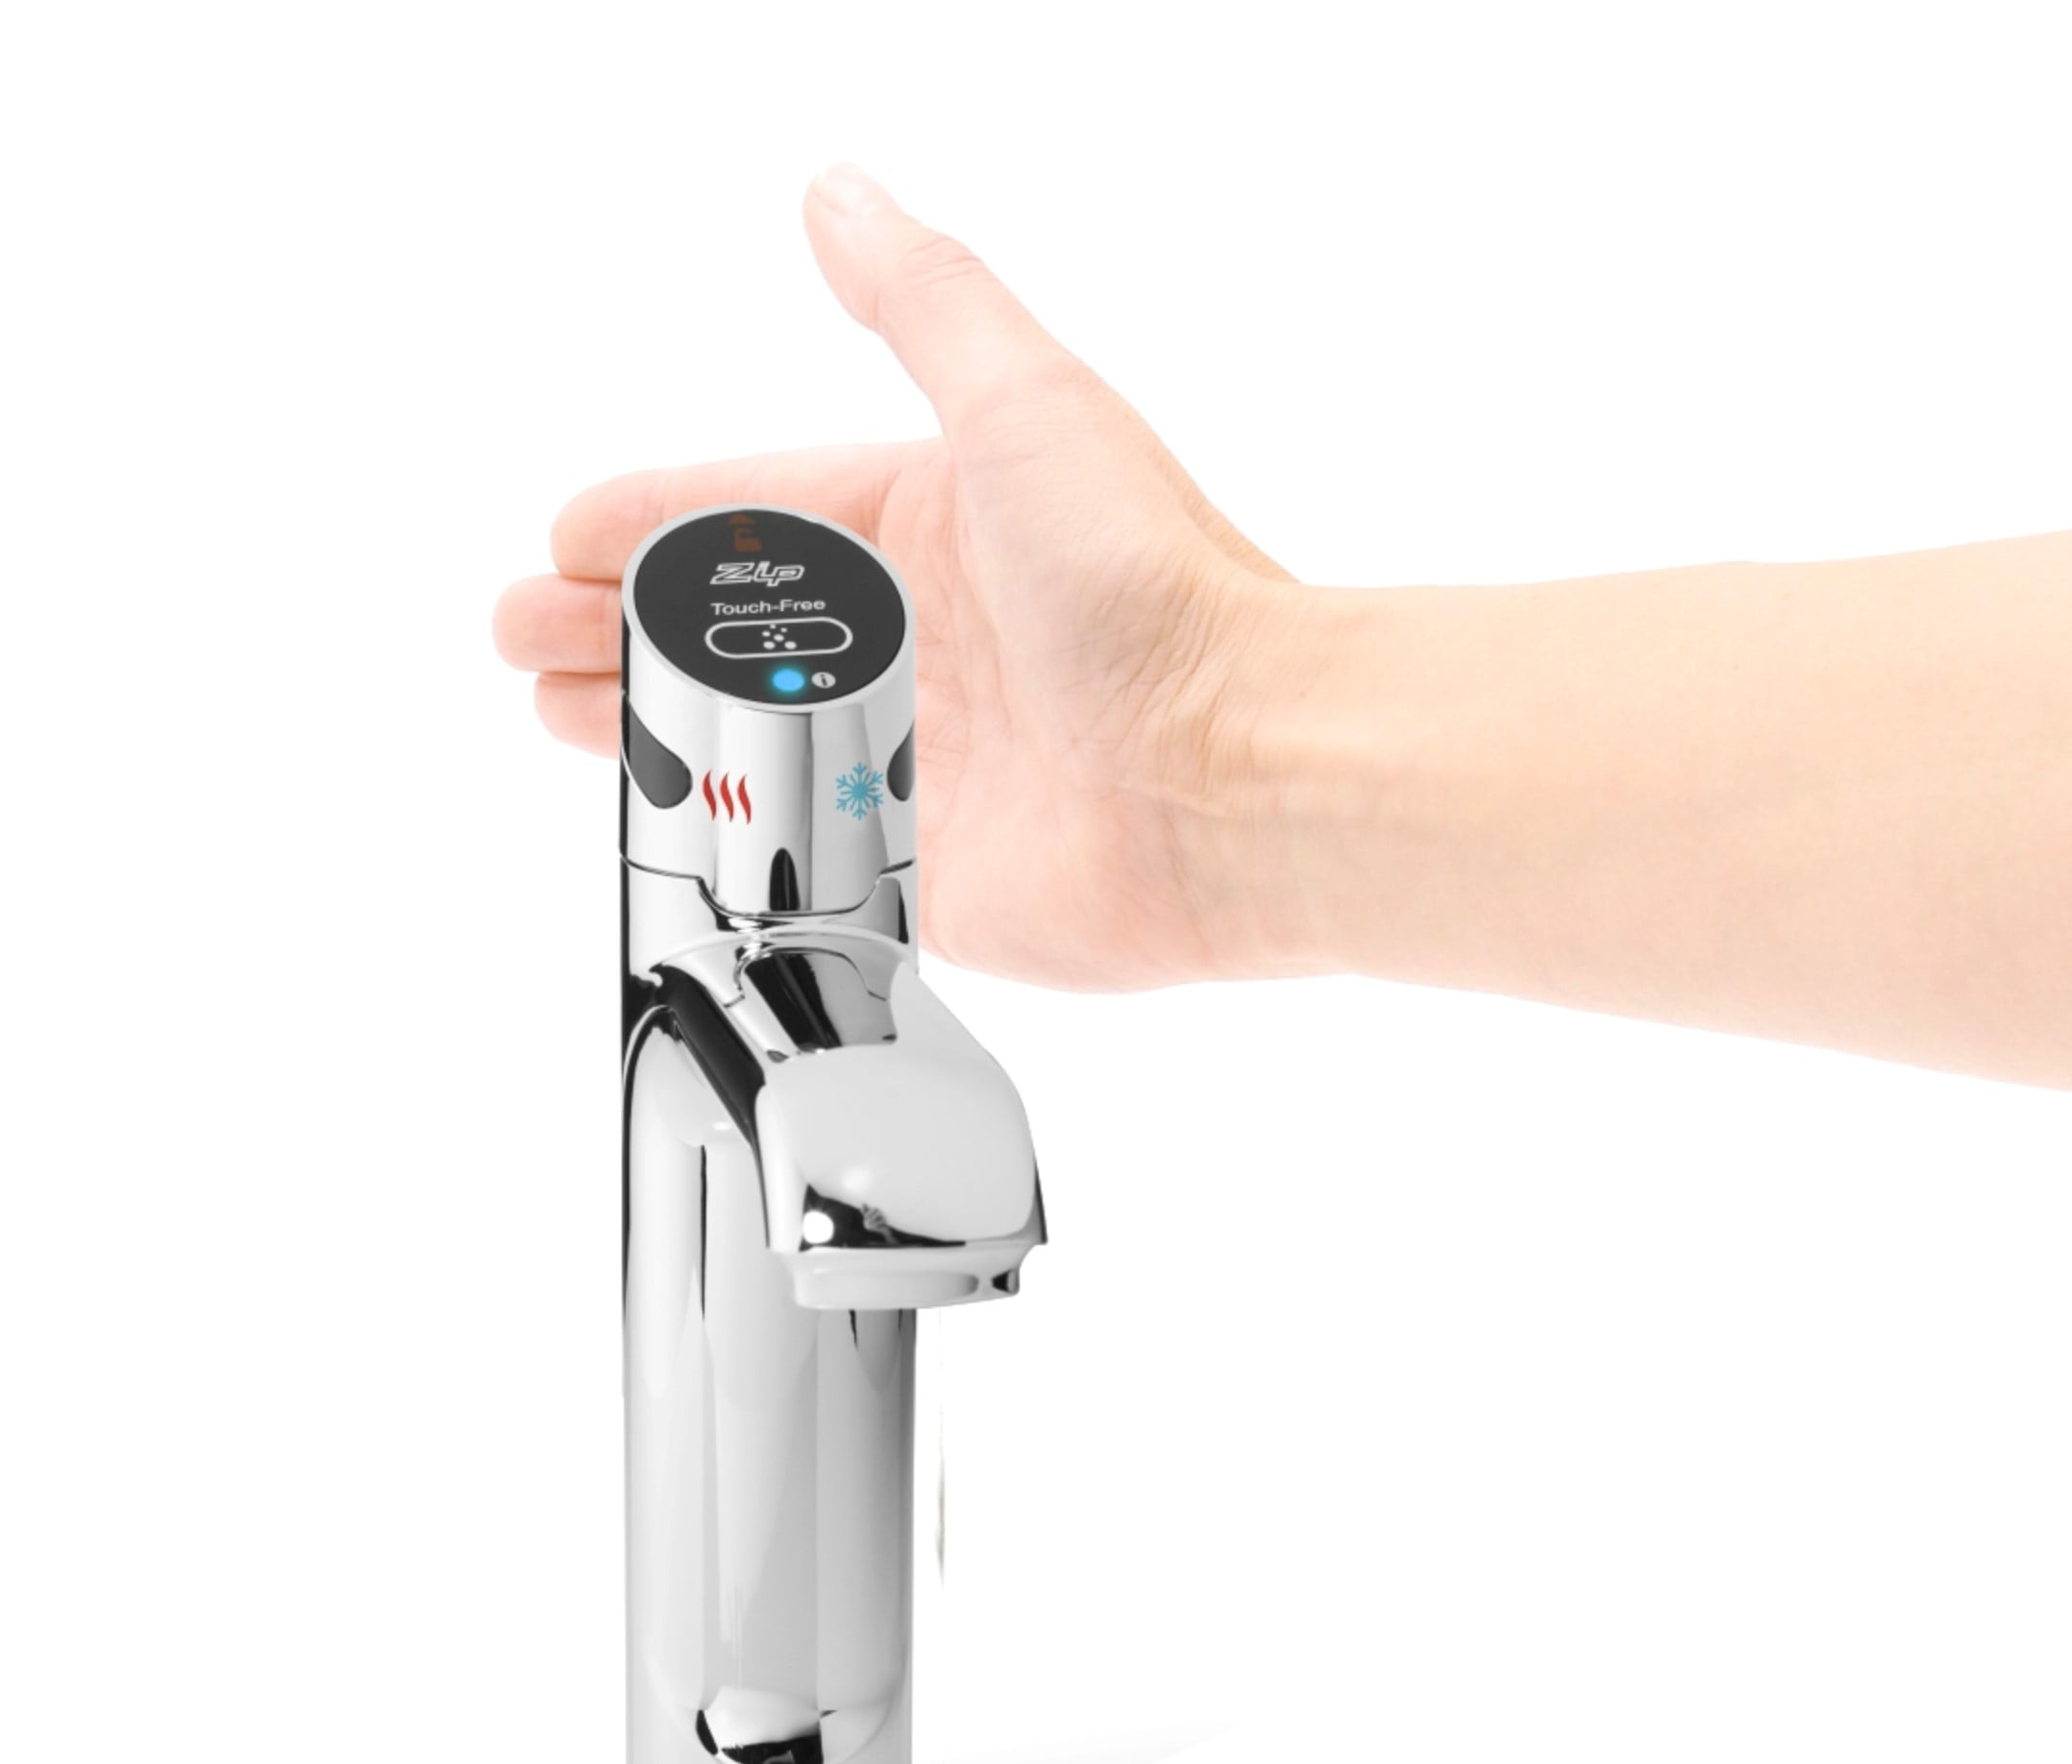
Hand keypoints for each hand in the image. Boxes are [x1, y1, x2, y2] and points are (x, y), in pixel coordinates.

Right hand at [493, 163, 1294, 989]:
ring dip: (645, 719)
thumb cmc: (1151, 585)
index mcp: (935, 528)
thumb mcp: (1023, 404)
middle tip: (519, 631)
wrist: (1236, 773)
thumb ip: (920, 302)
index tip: (566, 532)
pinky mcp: (921, 873)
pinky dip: (721, 832)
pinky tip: (652, 817)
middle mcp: (924, 643)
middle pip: (736, 630)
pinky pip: (795, 849)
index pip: (762, 514)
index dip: (655, 521)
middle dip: (618, 624)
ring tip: (553, 709)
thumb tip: (837, 191)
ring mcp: (915, 762)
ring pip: (748, 736)